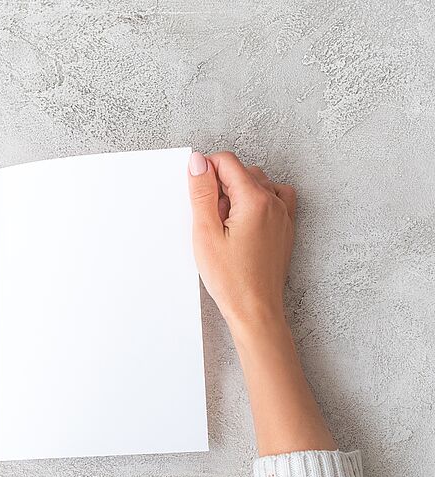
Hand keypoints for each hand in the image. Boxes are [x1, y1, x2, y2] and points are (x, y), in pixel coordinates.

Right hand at [187, 151, 295, 333]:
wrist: (255, 310)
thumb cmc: (230, 278)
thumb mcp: (205, 233)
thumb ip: (202, 193)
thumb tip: (198, 161)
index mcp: (255, 200)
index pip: (227, 162)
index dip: (206, 172)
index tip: (196, 194)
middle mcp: (274, 202)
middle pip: (243, 172)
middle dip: (221, 185)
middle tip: (210, 217)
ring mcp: (284, 215)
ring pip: (259, 183)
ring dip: (238, 193)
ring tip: (225, 223)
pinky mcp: (285, 228)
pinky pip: (275, 198)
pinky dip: (258, 200)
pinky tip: (244, 220)